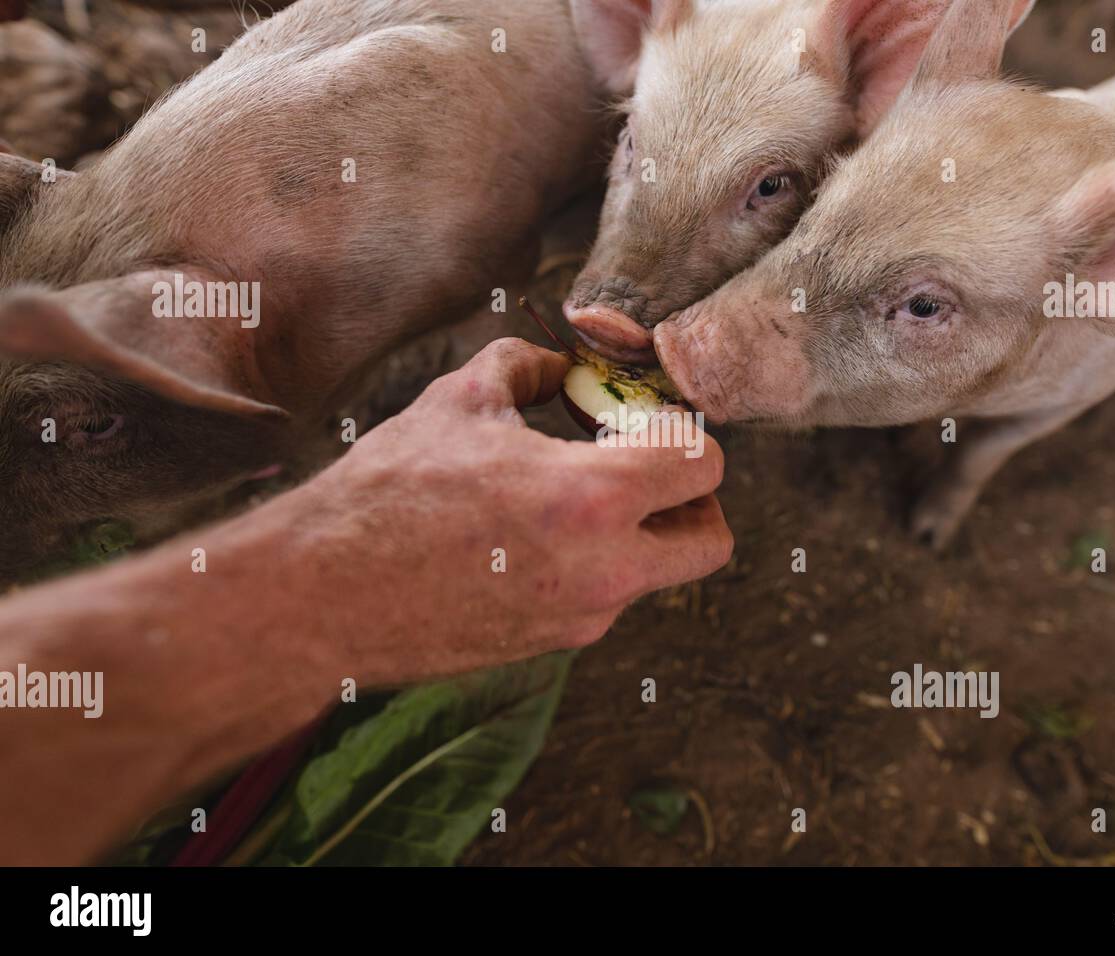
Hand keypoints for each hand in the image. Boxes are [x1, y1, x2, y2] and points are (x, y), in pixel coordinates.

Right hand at [304, 338, 732, 683]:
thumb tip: (557, 366)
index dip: (684, 431)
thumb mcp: (459, 400)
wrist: (322, 596)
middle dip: (692, 499)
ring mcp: (581, 618)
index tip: (640, 421)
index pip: (706, 465)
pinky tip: (528, 536)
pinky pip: (603, 599)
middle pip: (710, 541)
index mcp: (594, 499)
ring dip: (637, 532)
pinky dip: (592, 564)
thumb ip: (525, 366)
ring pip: (655, 573)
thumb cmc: (386, 493)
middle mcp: (605, 572)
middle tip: (641, 468)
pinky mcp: (551, 646)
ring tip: (565, 496)